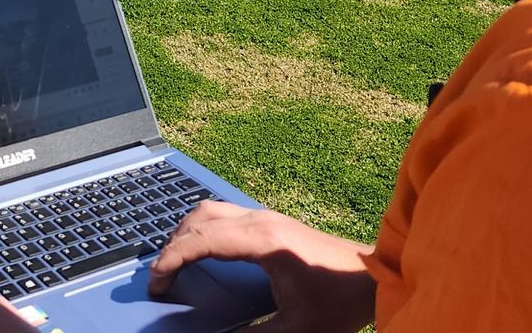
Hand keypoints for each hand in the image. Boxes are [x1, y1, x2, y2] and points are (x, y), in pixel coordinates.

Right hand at [149, 200, 375, 332]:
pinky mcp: (272, 222)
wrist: (375, 278)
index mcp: (263, 241)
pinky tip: (204, 249)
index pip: (202, 240)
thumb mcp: (298, 330)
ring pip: (211, 211)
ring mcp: (266, 217)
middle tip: (160, 277)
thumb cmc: (339, 302)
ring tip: (174, 261)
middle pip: (200, 219)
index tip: (156, 281)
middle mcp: (260, 221)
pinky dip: (204, 228)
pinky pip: (225, 214)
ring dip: (187, 232)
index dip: (172, 259)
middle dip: (173, 245)